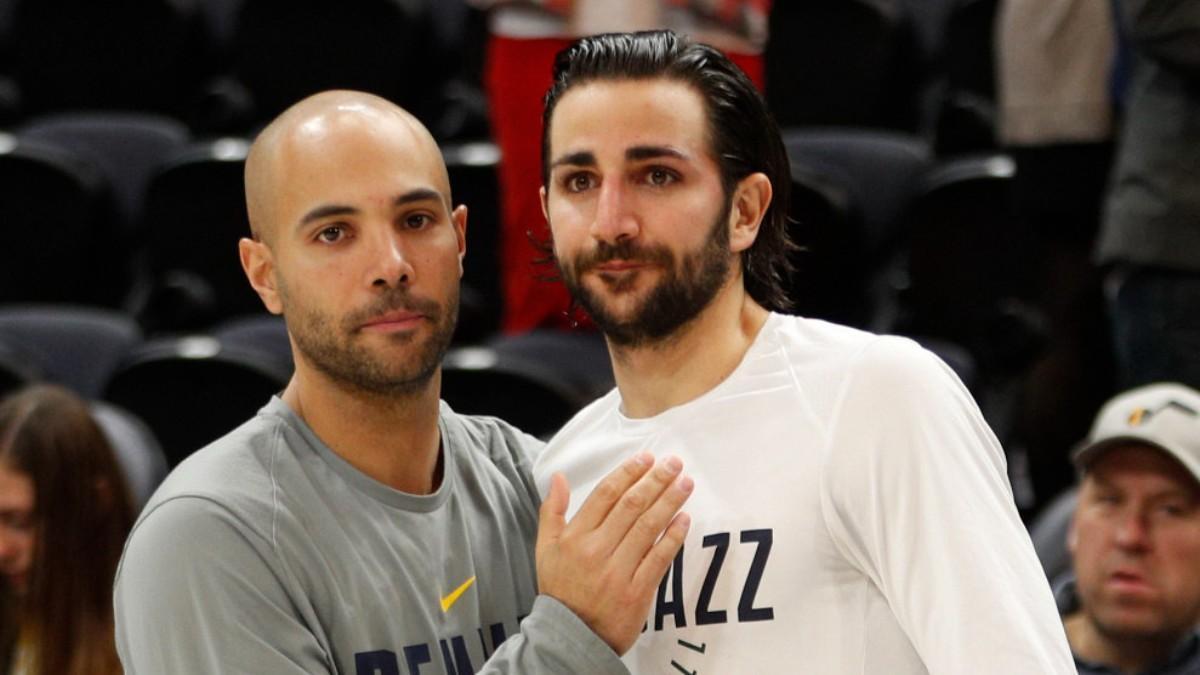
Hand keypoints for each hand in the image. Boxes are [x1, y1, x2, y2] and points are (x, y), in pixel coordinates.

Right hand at [535, 453, 692, 654]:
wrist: (571, 637)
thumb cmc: (560, 588)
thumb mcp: (545, 548)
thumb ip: (551, 511)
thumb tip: (558, 476)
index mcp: (575, 536)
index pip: (605, 495)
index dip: (628, 473)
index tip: (646, 458)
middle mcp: (597, 550)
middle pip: (631, 506)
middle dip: (655, 480)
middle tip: (674, 463)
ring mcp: (618, 571)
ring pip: (648, 528)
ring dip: (669, 502)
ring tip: (685, 483)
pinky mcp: (637, 591)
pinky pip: (659, 559)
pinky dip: (673, 537)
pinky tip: (685, 519)